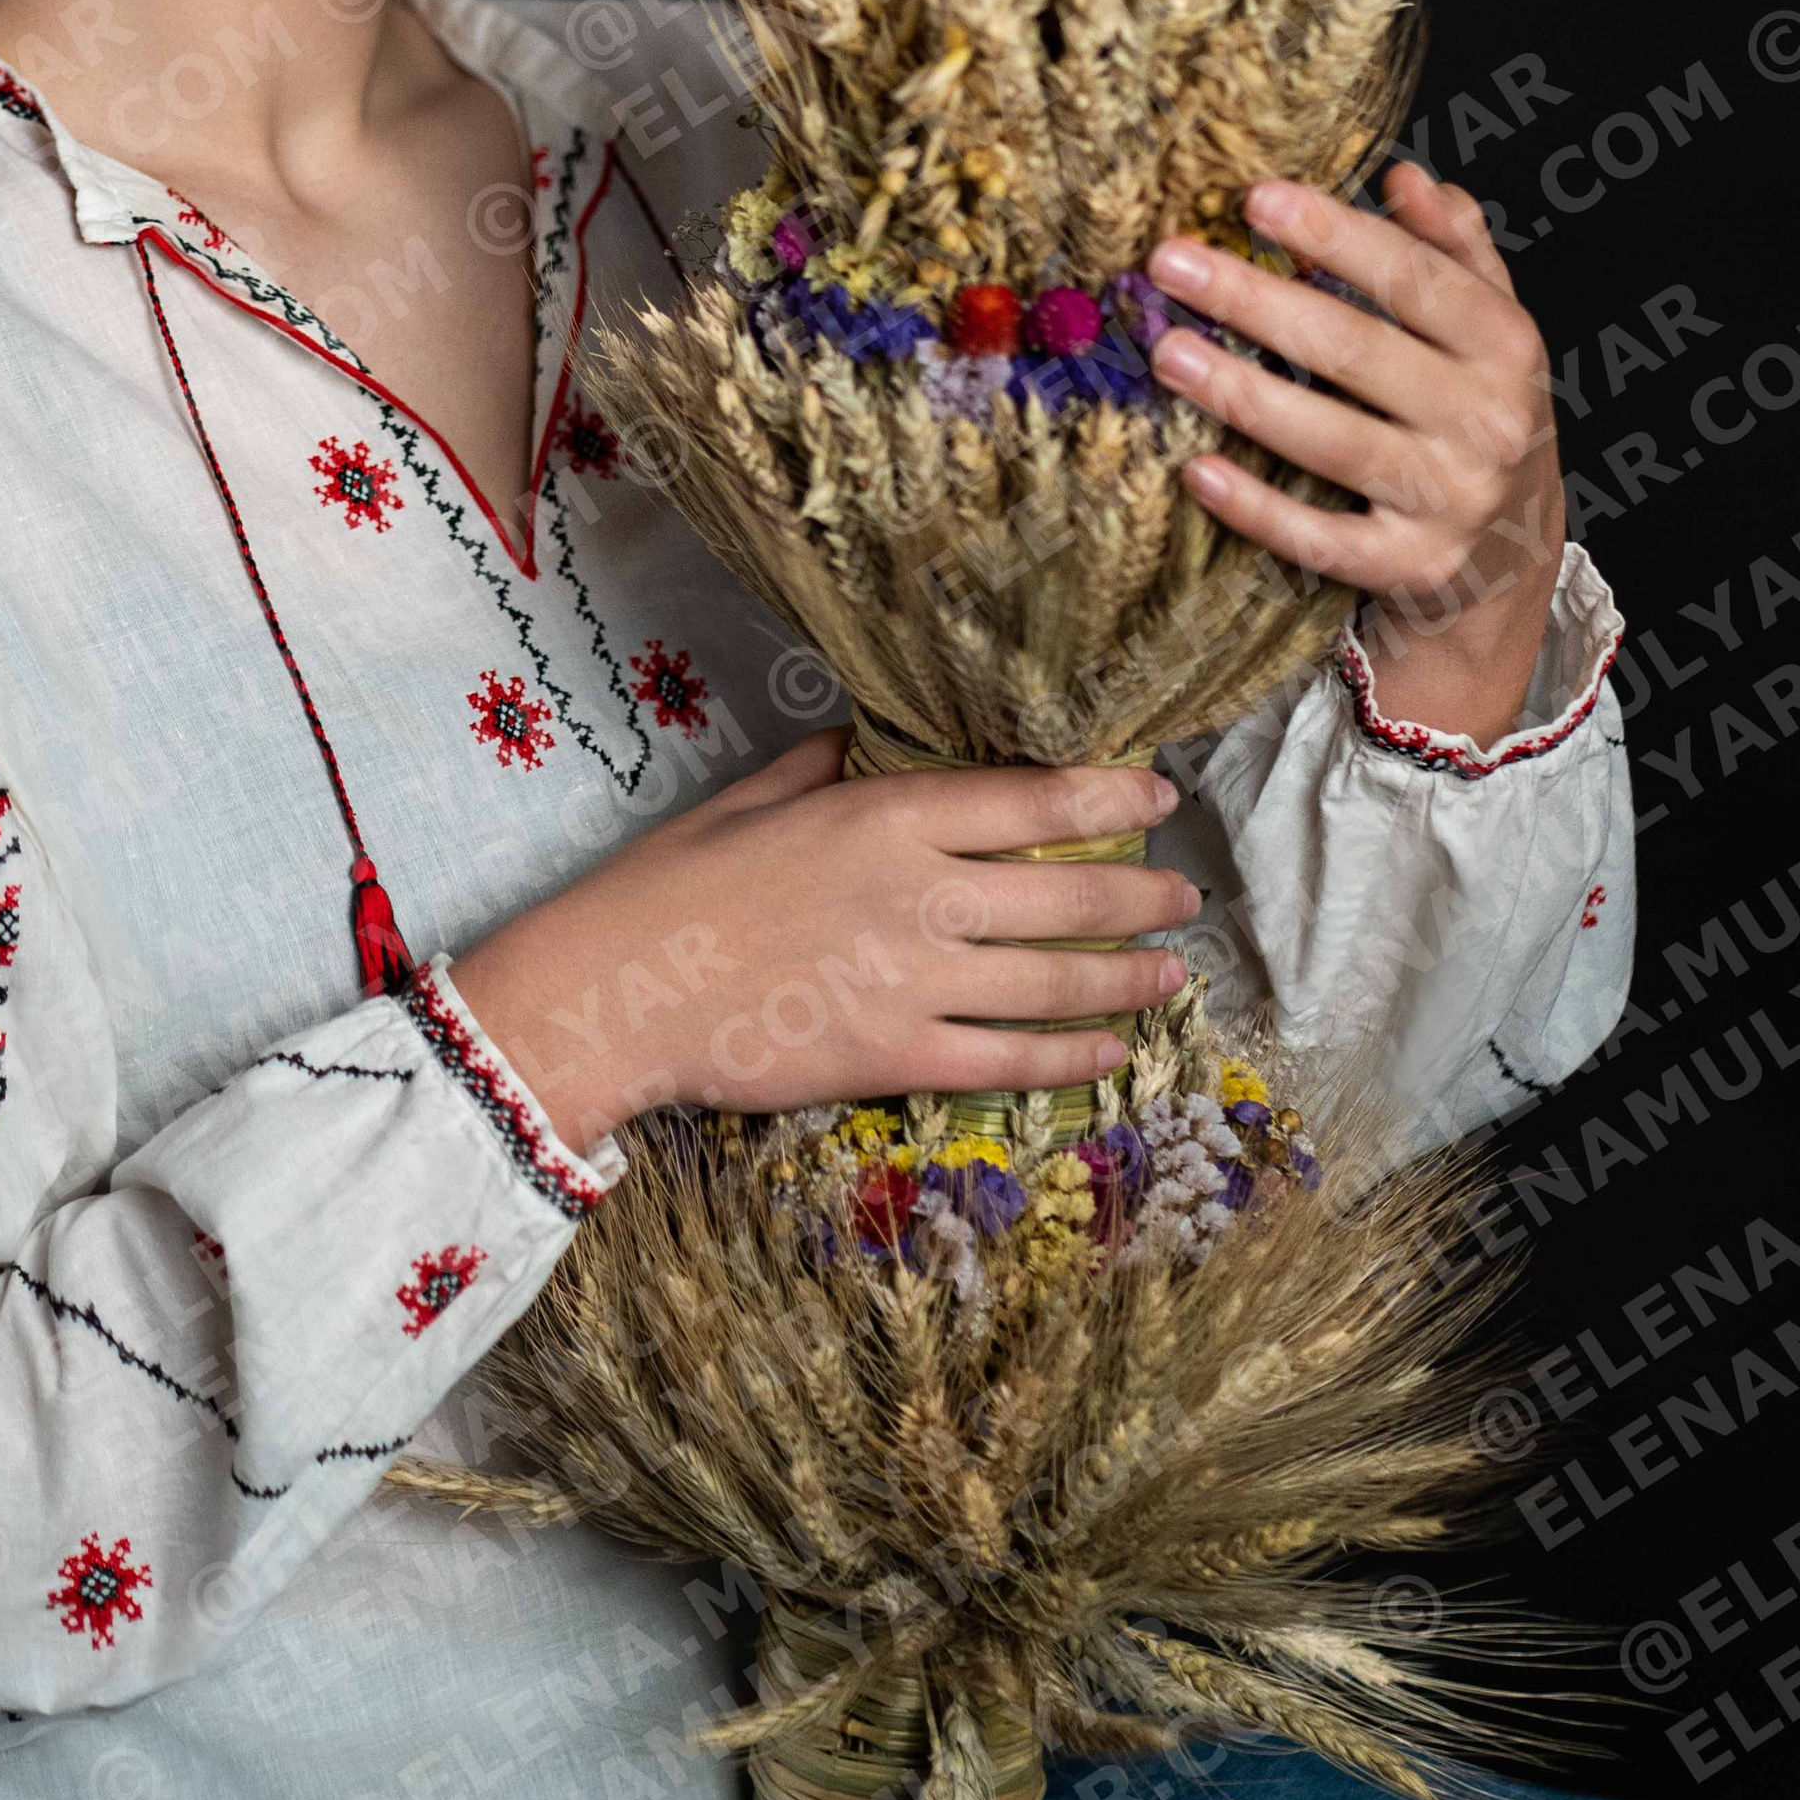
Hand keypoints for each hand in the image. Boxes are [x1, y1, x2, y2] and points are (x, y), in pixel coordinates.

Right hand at [450, 733, 1197, 1154]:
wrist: (616, 990)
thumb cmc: (671, 882)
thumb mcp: (749, 796)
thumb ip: (823, 767)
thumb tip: (865, 739)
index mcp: (884, 817)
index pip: (1032, 802)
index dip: (1111, 798)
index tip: (1158, 794)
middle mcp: (919, 896)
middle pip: (1067, 895)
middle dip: (1141, 893)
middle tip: (1183, 891)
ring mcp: (914, 982)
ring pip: (1056, 982)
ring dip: (1127, 976)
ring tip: (1170, 969)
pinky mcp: (896, 1057)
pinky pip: (1009, 1061)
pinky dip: (1071, 1056)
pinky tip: (1110, 1051)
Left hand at [1144, 159, 1564, 748]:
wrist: (1513, 557)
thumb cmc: (1477, 412)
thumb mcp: (1488, 326)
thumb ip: (1453, 247)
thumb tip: (1406, 176)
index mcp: (1506, 345)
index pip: (1413, 277)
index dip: (1333, 235)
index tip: (1252, 199)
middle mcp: (1489, 422)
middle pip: (1356, 350)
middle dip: (1256, 302)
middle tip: (1171, 264)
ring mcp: (1450, 500)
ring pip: (1334, 441)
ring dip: (1244, 393)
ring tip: (1168, 351)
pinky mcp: (1410, 567)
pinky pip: (1321, 537)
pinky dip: (1258, 507)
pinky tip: (1197, 469)